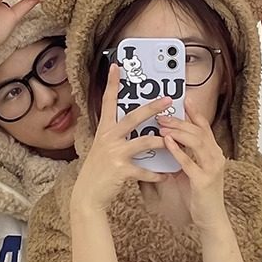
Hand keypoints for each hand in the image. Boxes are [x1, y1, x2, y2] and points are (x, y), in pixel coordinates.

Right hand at [72, 63, 168, 213]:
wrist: (87, 195)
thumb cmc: (99, 170)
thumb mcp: (103, 148)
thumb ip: (115, 135)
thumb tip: (132, 125)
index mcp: (104, 130)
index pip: (108, 102)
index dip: (112, 84)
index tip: (117, 67)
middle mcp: (108, 138)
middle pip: (133, 117)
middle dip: (152, 107)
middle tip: (168, 100)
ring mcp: (114, 153)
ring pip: (145, 142)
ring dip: (162, 143)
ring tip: (173, 143)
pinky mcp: (121, 170)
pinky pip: (145, 170)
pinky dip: (157, 173)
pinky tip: (165, 175)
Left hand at [156, 97, 226, 231]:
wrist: (210, 219)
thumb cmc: (198, 195)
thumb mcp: (192, 171)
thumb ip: (184, 155)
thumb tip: (165, 141)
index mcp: (213, 153)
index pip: (205, 127)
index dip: (195, 113)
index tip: (184, 99)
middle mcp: (216, 157)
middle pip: (198, 131)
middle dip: (179, 121)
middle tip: (162, 114)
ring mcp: (212, 168)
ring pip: (196, 142)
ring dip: (178, 131)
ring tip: (162, 125)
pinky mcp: (203, 181)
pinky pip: (189, 162)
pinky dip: (177, 150)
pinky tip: (166, 142)